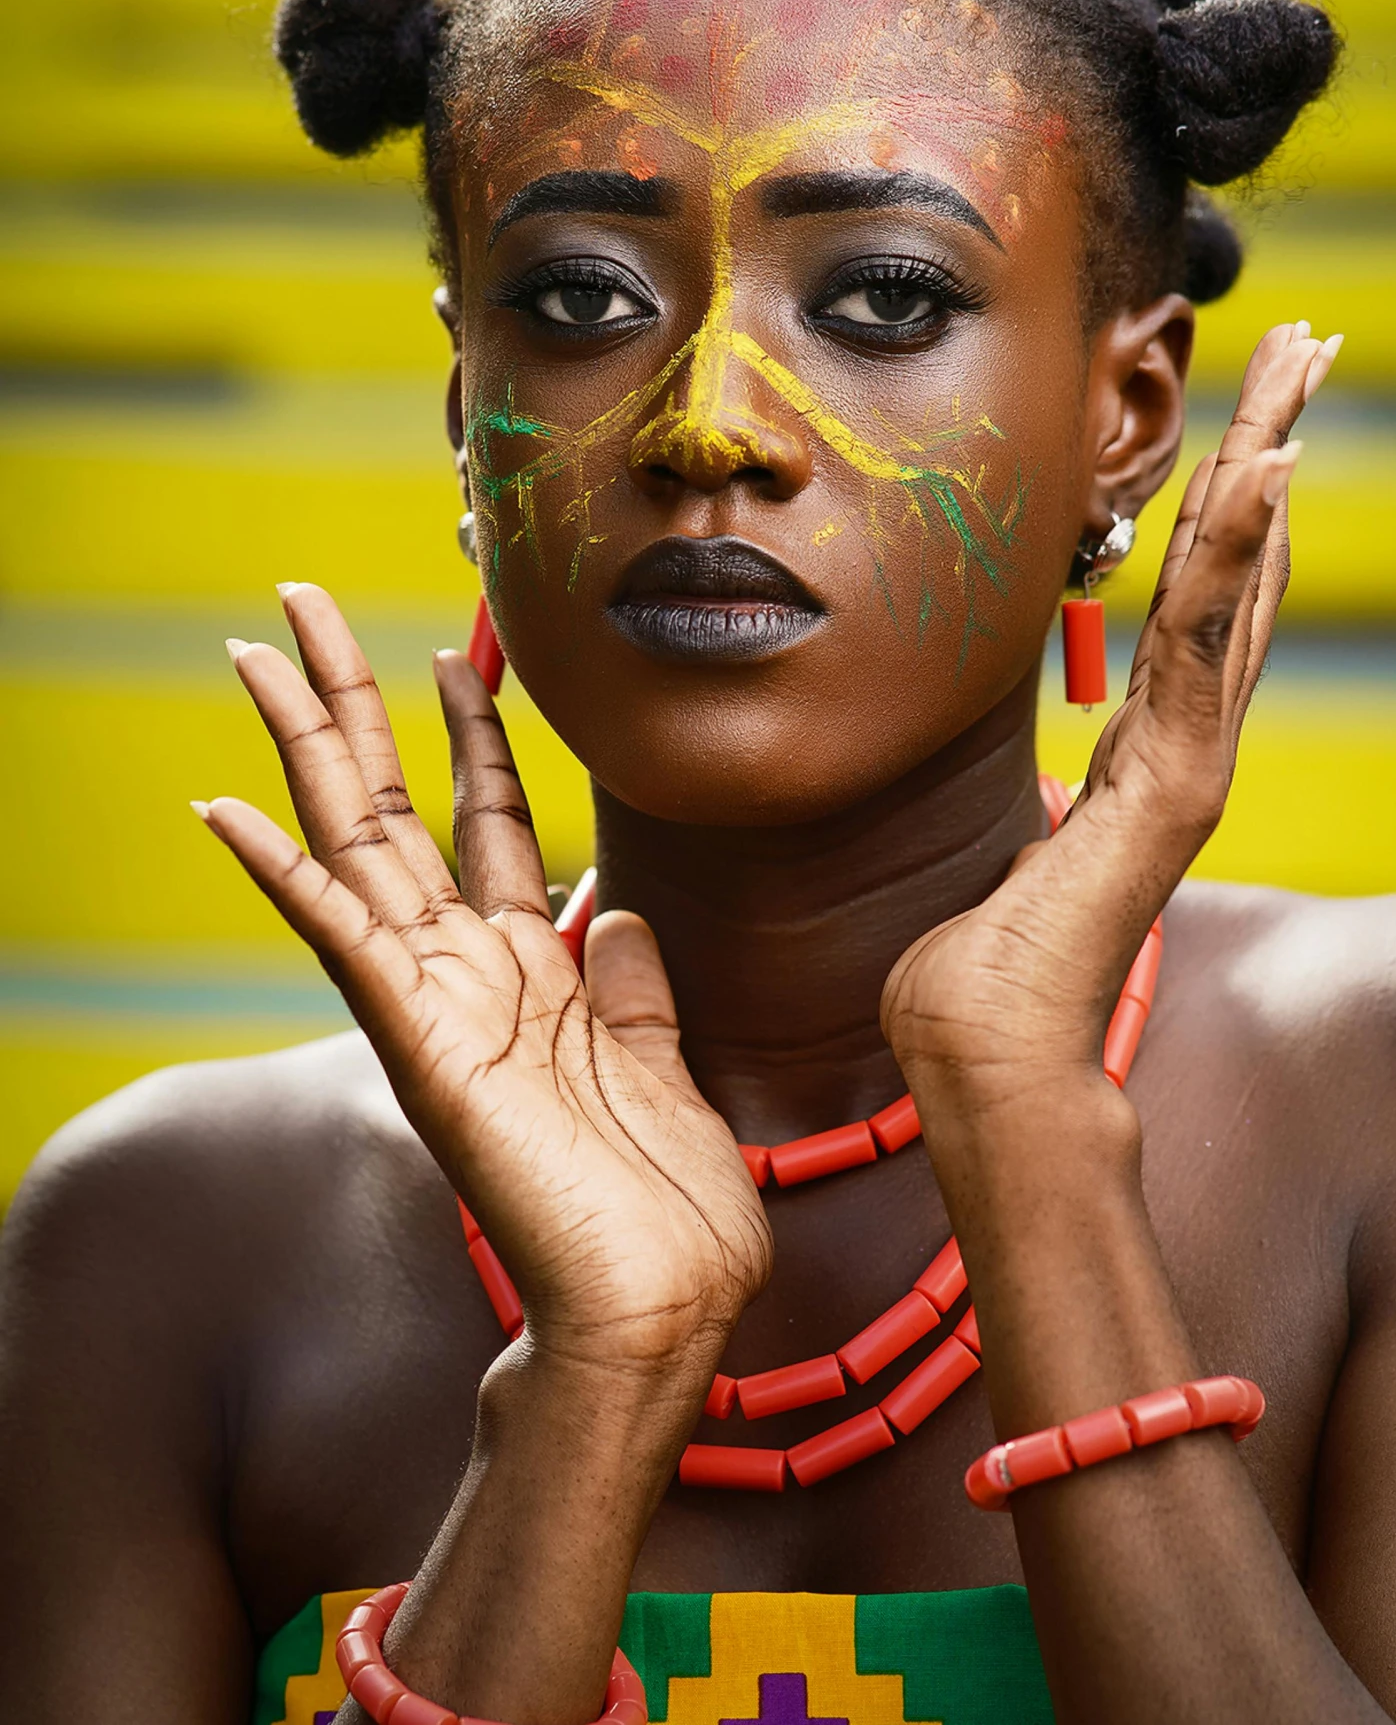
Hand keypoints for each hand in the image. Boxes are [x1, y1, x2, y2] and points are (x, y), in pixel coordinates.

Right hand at [196, 586, 770, 1379]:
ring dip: (302, 744)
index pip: (485, 816)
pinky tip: (220, 809)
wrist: (662, 1304)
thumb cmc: (664, 1203)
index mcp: (525, 968)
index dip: (471, 728)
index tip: (459, 649)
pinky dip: (280, 872)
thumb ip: (627, 979)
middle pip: (392, 802)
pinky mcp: (416, 1039)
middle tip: (301, 601)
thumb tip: (610, 903)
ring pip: (352, 840)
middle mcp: (464, 968)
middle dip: (349, 698)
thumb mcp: (659, 1057)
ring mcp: (432, 999)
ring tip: (254, 652)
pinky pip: (335, 936)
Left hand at [882, 320, 1340, 1101]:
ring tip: (1305, 365)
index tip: (1250, 418)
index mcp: (1142, 753)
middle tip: (1312, 345)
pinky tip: (1269, 471)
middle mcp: (1181, 748)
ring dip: (1272, 466)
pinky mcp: (1175, 785)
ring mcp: (1188, 765)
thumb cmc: (967, 975)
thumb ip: (1022, 811)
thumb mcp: (992, 852)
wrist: (981, 1061)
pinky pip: (1204, 645)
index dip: (1233, 507)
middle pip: (1243, 570)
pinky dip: (1240, 555)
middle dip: (1275, 450)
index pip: (1197, 601)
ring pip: (1239, 584)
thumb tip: (1012, 793)